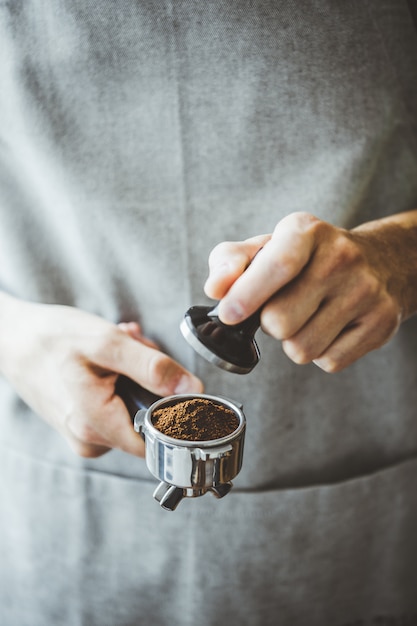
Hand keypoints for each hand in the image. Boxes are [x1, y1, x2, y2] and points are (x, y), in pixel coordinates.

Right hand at [0, 295, 202, 456]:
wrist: (12, 337)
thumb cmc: (52, 337)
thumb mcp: (107, 342)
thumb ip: (152, 367)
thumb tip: (192, 389)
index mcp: (96, 425)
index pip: (160, 438)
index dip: (172, 406)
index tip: (163, 375)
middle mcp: (90, 439)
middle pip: (148, 418)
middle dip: (150, 382)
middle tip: (134, 351)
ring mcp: (84, 435)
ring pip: (134, 410)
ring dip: (135, 377)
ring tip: (116, 353)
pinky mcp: (81, 426)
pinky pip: (116, 408)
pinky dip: (119, 381)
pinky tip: (106, 361)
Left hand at [204, 211, 416, 371]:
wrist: (380, 262)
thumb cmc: (307, 259)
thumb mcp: (268, 247)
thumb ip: (231, 262)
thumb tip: (215, 289)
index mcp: (307, 232)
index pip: (278, 265)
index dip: (247, 295)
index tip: (228, 314)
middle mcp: (341, 257)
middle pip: (280, 321)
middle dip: (270, 324)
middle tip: (282, 307)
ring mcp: (365, 292)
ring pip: (302, 348)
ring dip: (294, 341)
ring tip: (307, 317)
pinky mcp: (380, 324)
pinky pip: (328, 361)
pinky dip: (320, 353)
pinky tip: (329, 328)